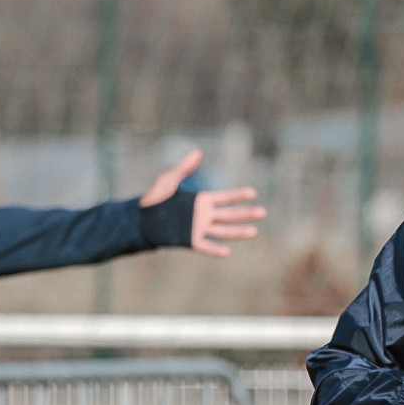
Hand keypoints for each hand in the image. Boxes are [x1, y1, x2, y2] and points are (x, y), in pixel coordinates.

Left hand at [139, 149, 266, 258]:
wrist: (140, 219)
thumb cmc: (154, 199)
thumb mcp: (168, 180)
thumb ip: (184, 169)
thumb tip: (198, 152)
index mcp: (202, 201)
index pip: (225, 198)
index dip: (238, 196)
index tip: (253, 193)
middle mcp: (204, 215)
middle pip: (229, 215)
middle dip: (246, 214)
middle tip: (263, 213)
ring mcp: (199, 228)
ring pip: (222, 231)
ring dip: (238, 232)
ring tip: (254, 232)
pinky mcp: (190, 240)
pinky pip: (205, 246)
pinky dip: (215, 250)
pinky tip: (228, 252)